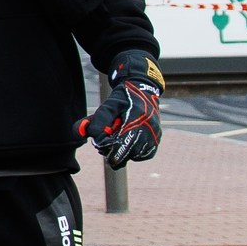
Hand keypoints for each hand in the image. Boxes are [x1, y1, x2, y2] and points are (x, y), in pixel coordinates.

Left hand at [80, 49, 163, 165]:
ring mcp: (154, 135)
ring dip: (124, 153)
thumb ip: (97, 120)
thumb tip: (88, 135)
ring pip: (135, 155)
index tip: (100, 144)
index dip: (108, 148)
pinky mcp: (157, 139)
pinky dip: (134, 153)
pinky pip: (145, 155)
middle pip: (127, 153)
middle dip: (113, 152)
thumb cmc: (122, 98)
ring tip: (116, 141)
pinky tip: (127, 143)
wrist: (143, 90)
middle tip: (104, 145)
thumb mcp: (107, 106)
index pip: (121, 145)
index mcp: (134, 120)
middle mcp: (147, 129)